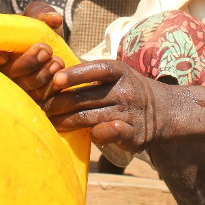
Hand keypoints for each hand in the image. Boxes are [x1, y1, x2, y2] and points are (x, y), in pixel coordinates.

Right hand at [0, 1, 64, 100]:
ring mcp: (15, 88)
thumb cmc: (39, 31)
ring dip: (41, 76)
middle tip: (46, 51)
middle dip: (27, 63)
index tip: (7, 55)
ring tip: (58, 62)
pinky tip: (59, 80)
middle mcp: (2, 71)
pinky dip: (49, 90)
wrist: (55, 50)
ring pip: (24, 88)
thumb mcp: (37, 18)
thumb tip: (55, 19)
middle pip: (9, 74)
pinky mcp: (30, 100)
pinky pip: (37, 100)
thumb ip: (41, 13)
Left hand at [43, 60, 166, 152]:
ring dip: (66, 122)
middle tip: (42, 108)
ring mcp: (130, 112)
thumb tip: (51, 72)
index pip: (97, 69)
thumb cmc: (126, 90)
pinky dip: (95, 134)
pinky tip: (85, 135)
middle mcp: (126, 90)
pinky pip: (110, 133)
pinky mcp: (135, 133)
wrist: (163, 111)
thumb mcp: (115, 75)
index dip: (76, 74)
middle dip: (59, 103)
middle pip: (86, 97)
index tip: (56, 79)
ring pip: (90, 117)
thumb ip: (90, 74)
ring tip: (50, 122)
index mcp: (120, 71)